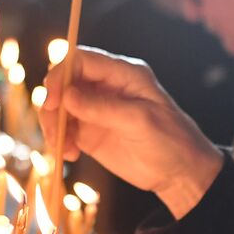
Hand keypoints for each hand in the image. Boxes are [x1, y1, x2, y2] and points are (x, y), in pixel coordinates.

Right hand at [40, 47, 223, 218]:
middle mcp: (107, 87)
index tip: (52, 99)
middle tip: (54, 127)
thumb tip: (67, 96)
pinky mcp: (91, 132)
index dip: (61, 74)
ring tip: (63, 147)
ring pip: (59, 107)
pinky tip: (69, 154)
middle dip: (52, 102)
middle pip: (64, 82)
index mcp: (124, 74)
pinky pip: (64, 129)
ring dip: (53, 125)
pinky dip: (59, 139)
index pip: (82, 60)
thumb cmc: (171, 141)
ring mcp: (97, 110)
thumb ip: (103, 108)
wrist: (181, 173)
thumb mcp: (140, 122)